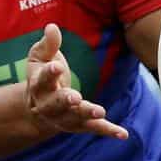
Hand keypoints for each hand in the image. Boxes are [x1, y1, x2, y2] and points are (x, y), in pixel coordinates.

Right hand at [26, 24, 127, 139]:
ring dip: (87, 115)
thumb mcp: (40, 56)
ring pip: (74, 118)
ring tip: (100, 112)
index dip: (49, 73)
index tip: (57, 66)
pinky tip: (123, 134)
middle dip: (65, 100)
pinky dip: (107, 130)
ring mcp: (63, 117)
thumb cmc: (42, 73)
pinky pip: (93, 128)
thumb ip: (48, 43)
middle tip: (74, 97)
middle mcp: (48, 104)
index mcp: (38, 84)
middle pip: (55, 103)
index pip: (43, 79)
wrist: (37, 105)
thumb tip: (52, 27)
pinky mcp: (78, 125)